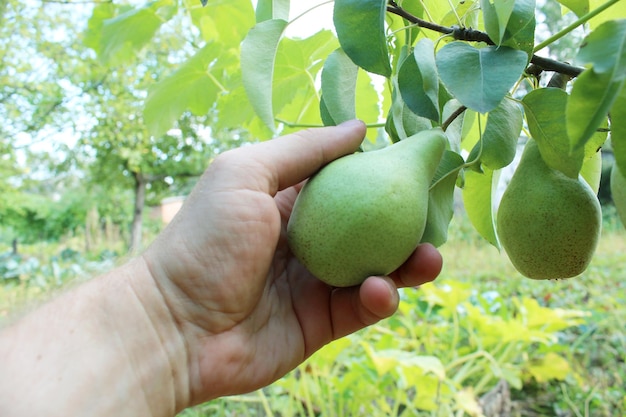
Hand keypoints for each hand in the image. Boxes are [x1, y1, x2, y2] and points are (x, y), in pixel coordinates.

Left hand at [143, 120, 442, 405]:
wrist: (176, 324)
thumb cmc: (206, 240)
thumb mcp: (247, 173)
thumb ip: (304, 151)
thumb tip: (360, 127)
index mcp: (289, 201)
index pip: (348, 182)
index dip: (382, 174)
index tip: (418, 165)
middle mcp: (308, 240)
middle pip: (371, 227)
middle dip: (406, 222)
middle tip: (436, 219)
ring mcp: (316, 282)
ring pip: (377, 269)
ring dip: (409, 264)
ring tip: (429, 258)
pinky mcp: (321, 323)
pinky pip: (363, 308)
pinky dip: (381, 298)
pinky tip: (381, 290)